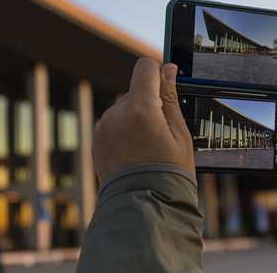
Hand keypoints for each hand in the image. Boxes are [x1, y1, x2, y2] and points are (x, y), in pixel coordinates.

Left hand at [92, 58, 194, 183]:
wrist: (143, 208)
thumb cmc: (169, 173)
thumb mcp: (179, 134)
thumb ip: (170, 98)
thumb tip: (168, 69)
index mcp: (140, 108)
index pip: (145, 67)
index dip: (158, 73)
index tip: (167, 89)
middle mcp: (116, 113)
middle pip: (135, 90)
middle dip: (149, 103)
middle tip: (162, 134)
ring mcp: (103, 127)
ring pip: (124, 108)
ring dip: (136, 118)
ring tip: (148, 149)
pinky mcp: (96, 140)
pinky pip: (113, 124)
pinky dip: (124, 132)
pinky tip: (135, 154)